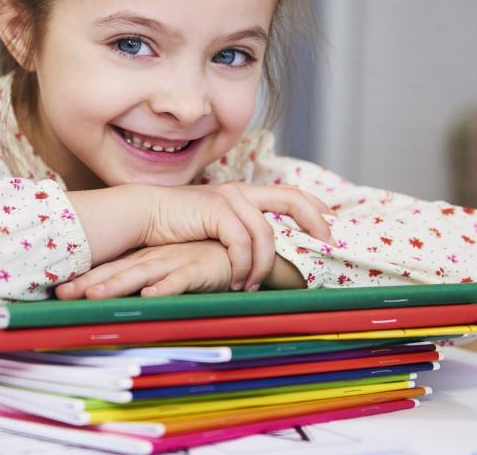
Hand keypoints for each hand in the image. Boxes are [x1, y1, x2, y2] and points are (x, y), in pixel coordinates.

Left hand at [55, 241, 233, 299]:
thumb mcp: (172, 270)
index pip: (111, 269)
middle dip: (89, 283)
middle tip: (61, 294)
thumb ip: (151, 280)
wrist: (241, 250)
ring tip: (94, 297)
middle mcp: (155, 260)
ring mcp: (175, 262)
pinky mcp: (199, 269)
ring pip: (141, 275)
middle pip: (117, 272)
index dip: (85, 279)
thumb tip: (125, 296)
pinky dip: (165, 288)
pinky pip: (180, 280)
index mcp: (147, 259)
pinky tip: (149, 296)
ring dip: (118, 285)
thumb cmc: (204, 260)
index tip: (56, 291)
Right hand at [143, 182, 332, 292]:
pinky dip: (242, 266)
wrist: (144, 215)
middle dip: (315, 223)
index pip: (291, 194)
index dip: (316, 208)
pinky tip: (234, 280)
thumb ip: (239, 235)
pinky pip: (241, 243)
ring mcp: (229, 198)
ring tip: (252, 285)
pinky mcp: (216, 210)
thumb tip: (265, 257)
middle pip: (292, 199)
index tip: (333, 228)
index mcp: (245, 193)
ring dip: (263, 266)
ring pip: (266, 234)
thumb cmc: (178, 227)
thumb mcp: (215, 229)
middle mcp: (241, 191)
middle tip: (328, 247)